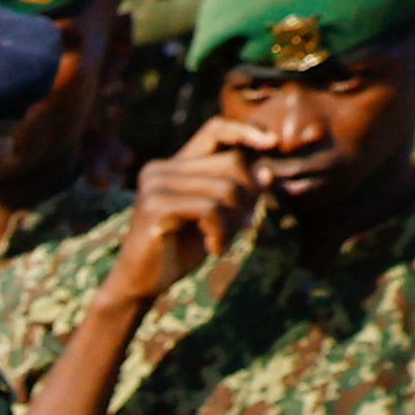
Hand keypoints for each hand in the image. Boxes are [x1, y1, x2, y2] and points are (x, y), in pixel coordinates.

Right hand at [108, 122, 266, 304]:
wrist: (141, 284)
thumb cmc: (180, 248)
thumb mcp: (218, 216)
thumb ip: (239, 192)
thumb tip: (268, 172)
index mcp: (174, 165)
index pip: (215, 129)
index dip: (246, 130)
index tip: (273, 143)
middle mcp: (160, 169)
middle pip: (231, 162)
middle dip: (249, 195)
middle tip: (244, 225)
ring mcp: (154, 186)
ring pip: (225, 188)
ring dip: (237, 219)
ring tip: (226, 240)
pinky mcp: (154, 208)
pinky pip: (210, 210)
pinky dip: (222, 233)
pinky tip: (215, 249)